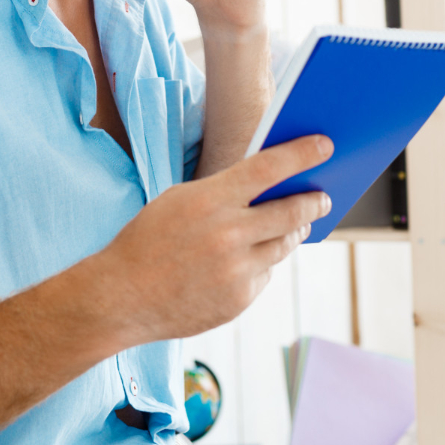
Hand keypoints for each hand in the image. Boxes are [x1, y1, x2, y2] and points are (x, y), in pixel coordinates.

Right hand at [91, 135, 333, 343]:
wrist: (120, 297)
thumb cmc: (148, 240)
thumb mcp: (179, 200)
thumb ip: (224, 192)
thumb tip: (270, 187)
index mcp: (210, 200)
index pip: (269, 168)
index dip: (302, 153)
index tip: (325, 145)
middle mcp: (229, 235)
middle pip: (290, 211)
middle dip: (313, 201)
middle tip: (323, 196)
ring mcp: (236, 271)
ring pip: (283, 245)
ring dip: (292, 231)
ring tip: (296, 223)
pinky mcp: (239, 300)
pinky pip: (264, 274)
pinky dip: (261, 263)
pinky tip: (248, 260)